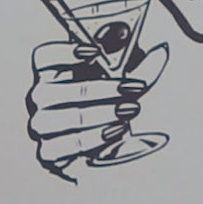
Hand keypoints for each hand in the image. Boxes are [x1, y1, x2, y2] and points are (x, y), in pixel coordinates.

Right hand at [27, 41, 167, 180]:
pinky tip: (115, 131)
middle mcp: (42, 98)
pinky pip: (63, 146)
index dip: (65, 52)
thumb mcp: (127, 82)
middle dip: (94, 88)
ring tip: (127, 110)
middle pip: (49, 89)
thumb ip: (140, 67)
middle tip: (129, 88)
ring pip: (55, 118)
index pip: (44, 57)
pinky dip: (91, 138)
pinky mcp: (49, 153)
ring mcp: (42, 125)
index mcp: (54, 72)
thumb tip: (160, 50)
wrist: (118, 145)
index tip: (96, 51)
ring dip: (96, 113)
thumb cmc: (116, 104)